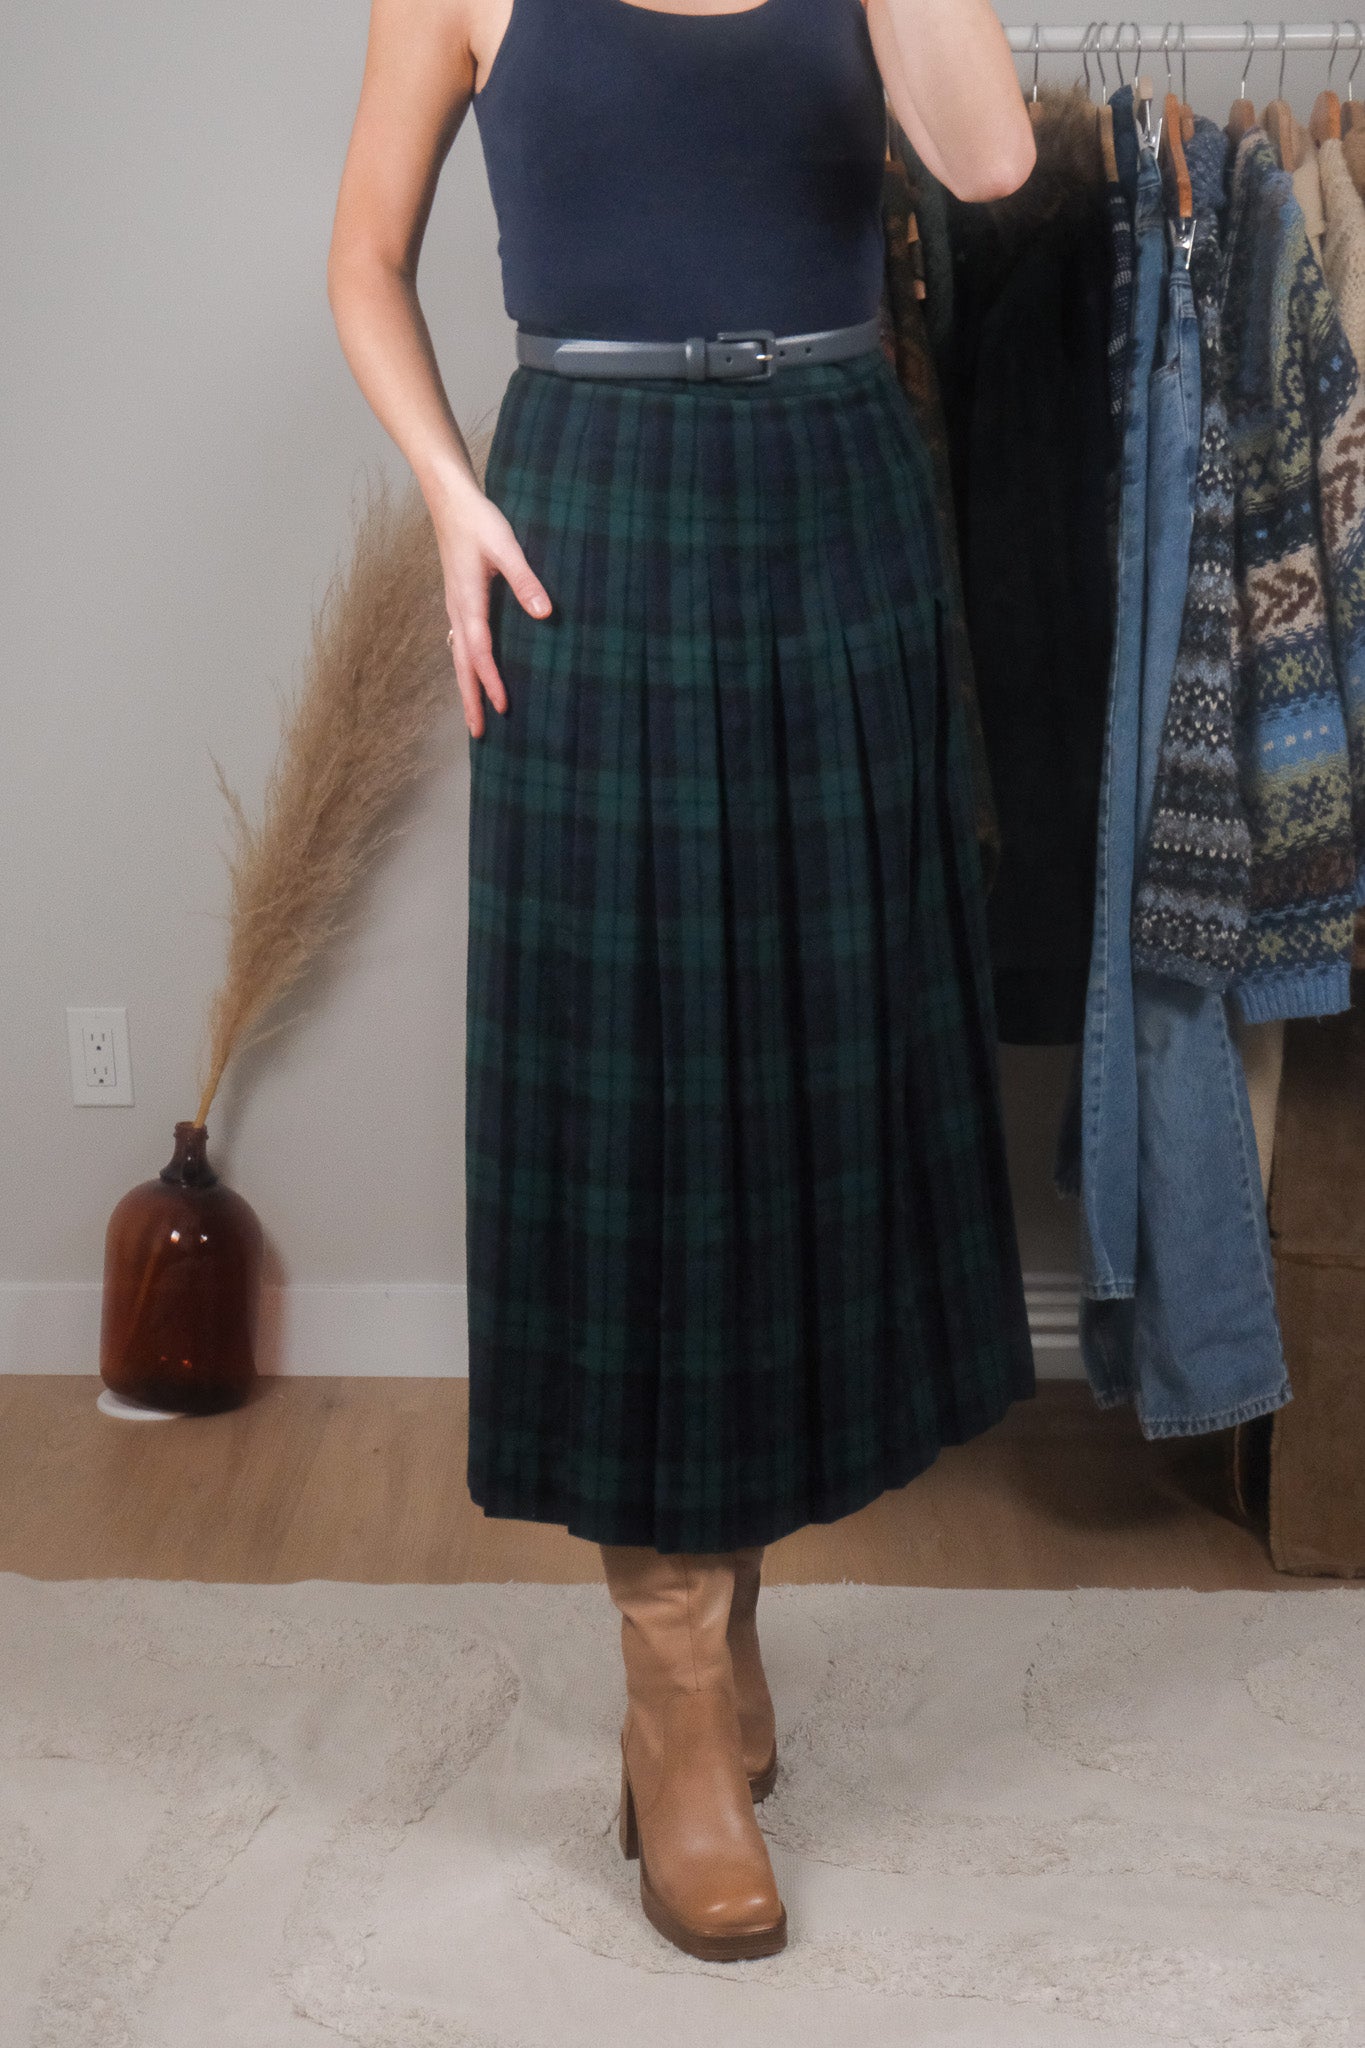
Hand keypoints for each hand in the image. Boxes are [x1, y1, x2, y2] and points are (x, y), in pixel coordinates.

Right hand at [434, 474, 551, 737]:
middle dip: (471, 699)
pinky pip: (460, 641)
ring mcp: (455, 606)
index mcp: (468, 602)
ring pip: (459, 656)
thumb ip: (525, 580)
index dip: (491, 681)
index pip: (480, 651)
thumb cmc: (478, 519)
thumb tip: (545, 613)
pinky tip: (469, 667)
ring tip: (473, 712)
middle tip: (479, 733)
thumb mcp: (507, 546)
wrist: (448, 498)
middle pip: (463, 665)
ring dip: (467, 685)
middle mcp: (457, 610)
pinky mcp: (458, 599)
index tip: (504, 706)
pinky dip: (465, 662)